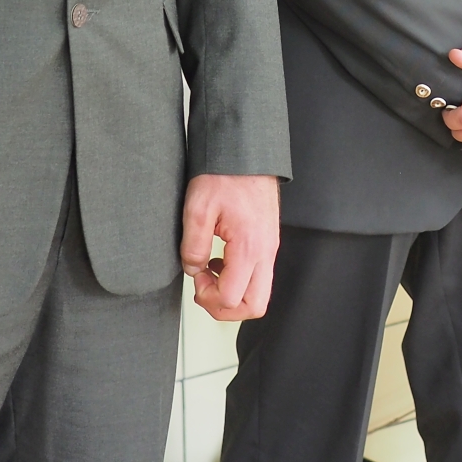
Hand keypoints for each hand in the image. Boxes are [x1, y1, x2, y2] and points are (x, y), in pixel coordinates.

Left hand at [182, 174, 279, 322]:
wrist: (245, 152)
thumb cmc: (225, 174)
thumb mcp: (197, 209)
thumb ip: (192, 246)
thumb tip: (194, 269)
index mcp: (249, 246)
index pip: (233, 298)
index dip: (208, 297)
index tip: (197, 276)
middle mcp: (265, 251)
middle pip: (255, 306)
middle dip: (226, 309)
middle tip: (205, 291)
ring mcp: (270, 248)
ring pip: (259, 294)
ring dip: (233, 295)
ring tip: (212, 274)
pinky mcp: (268, 242)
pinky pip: (259, 276)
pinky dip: (240, 280)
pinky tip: (222, 261)